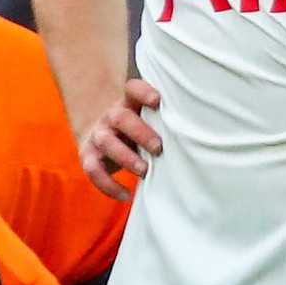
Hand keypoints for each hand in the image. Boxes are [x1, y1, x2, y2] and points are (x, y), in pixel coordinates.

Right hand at [79, 78, 163, 197]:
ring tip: (145, 171)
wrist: (101, 140)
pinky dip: (108, 185)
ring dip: (126, 157)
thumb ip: (163, 124)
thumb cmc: (136, 132)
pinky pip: (94, 170)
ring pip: (106, 142)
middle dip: (140, 132)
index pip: (132, 89)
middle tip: (159, 147)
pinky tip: (126, 195)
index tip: (157, 100)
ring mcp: (97, 135)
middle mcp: (110, 116)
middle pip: (121, 118)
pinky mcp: (87, 156)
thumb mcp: (147, 122)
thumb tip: (197, 140)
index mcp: (128, 103)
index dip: (143, 92)